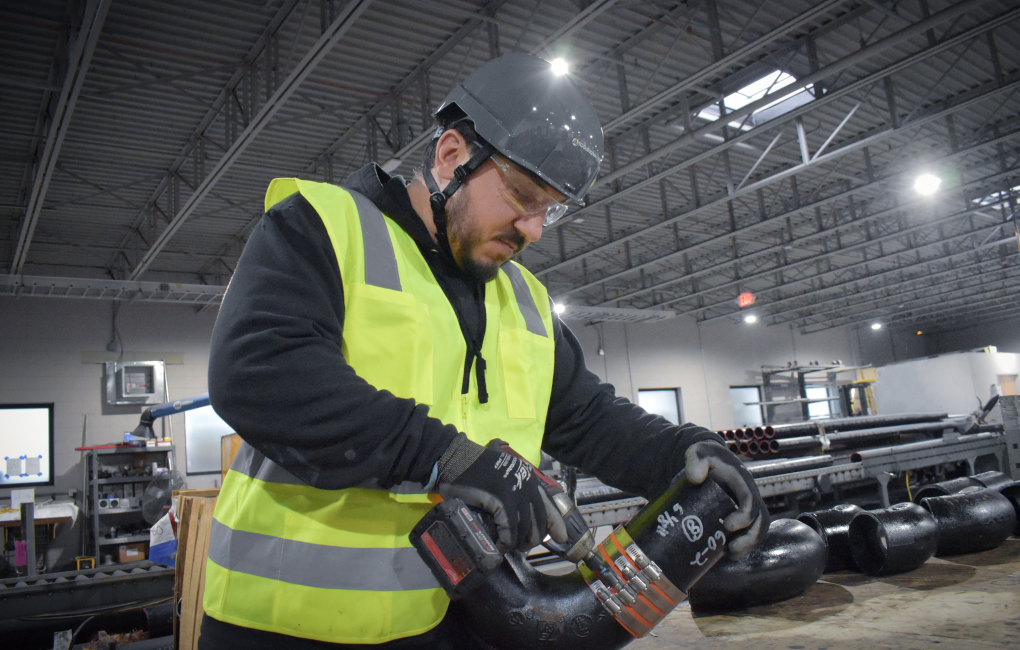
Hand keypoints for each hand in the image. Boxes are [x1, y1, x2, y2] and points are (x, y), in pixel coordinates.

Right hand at [436, 435, 566, 552]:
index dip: (556, 524)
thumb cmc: (476, 468)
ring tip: (507, 547)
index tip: (561, 537)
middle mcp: (527, 486)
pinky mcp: (502, 503)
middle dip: (532, 540)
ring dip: (516, 544)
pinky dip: (505, 543)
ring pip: (526, 531)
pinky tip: (500, 545)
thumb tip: (522, 514)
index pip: (549, 506)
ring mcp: (516, 494)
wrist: (456, 459)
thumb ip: (515, 489)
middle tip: (521, 547)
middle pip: (539, 523)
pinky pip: (510, 532)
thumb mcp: (503, 476)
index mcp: (529, 479)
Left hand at [685, 441, 767, 557]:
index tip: (728, 526)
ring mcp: (746, 509)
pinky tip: (727, 555)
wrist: (706, 462)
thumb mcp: (699, 453)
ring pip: (756, 531)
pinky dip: (741, 547)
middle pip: (760, 522)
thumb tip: (695, 478)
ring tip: (730, 554)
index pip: (751, 502)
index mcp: (743, 483)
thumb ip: (695, 460)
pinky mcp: (739, 518)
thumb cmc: (705, 458)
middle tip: (731, 549)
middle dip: (750, 538)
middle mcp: (749, 498)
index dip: (744, 516)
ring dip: (747, 546)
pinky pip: (747, 535)